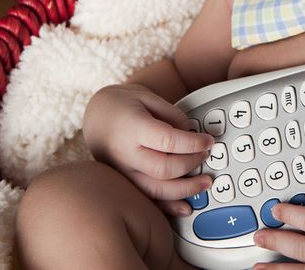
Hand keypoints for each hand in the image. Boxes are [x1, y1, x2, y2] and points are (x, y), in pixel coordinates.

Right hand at [82, 83, 212, 213]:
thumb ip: (171, 115)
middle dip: (192, 164)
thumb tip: (191, 134)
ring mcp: (122, 172)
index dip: (194, 143)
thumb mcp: (147, 97)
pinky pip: (147, 200)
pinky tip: (185, 207)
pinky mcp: (124, 183)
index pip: (169, 141)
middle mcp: (125, 154)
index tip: (208, 141)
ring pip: (156, 190)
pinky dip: (168, 207)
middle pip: (165, 169)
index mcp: (132, 128)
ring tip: (204, 183)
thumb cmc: (122, 104)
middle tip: (206, 155)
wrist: (96, 115)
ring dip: (185, 190)